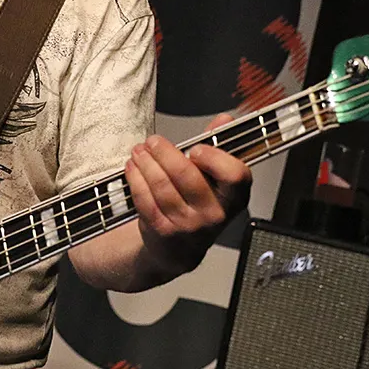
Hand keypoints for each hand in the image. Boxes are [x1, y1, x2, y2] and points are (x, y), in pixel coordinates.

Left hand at [125, 113, 251, 270]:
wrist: (181, 248)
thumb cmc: (199, 204)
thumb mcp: (215, 179)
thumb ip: (219, 147)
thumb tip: (224, 120)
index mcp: (234, 197)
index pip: (235, 176)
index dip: (215, 159)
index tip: (197, 148)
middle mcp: (214, 214)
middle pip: (188, 177)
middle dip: (165, 153)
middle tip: (153, 141)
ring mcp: (188, 226)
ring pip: (163, 187)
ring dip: (146, 164)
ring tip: (139, 151)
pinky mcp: (164, 232)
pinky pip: (146, 201)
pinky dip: (136, 180)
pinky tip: (132, 168)